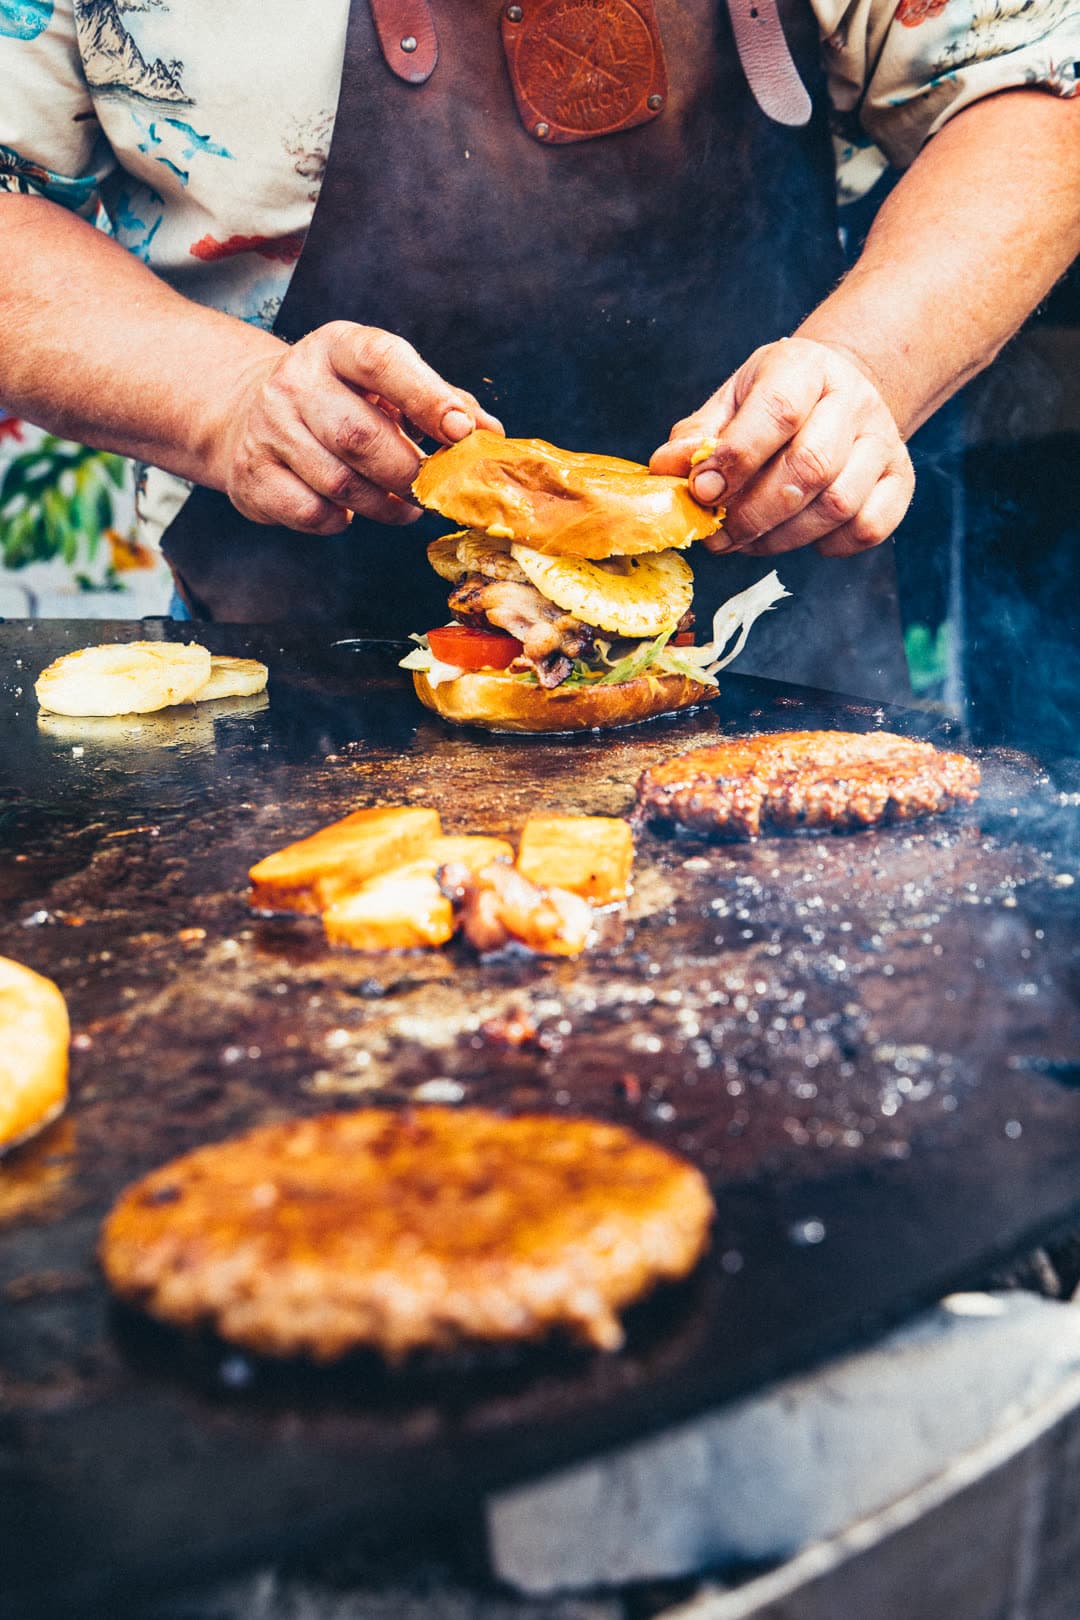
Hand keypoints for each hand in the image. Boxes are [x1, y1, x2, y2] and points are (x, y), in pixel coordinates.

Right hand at [214, 322, 502, 533]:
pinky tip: (351, 510)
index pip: (381, 361)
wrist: (250, 414)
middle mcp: (295, 381)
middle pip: (360, 436)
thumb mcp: (386, 385)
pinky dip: (343, 521)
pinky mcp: (253, 474)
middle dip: (408, 473)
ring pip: (340, 483)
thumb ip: (441, 402)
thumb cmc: (341, 400)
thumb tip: (491, 435)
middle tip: (432, 492)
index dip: (426, 397)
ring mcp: (268, 428)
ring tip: (405, 506)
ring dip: (385, 505)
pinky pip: (312, 512)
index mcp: (337, 347)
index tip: (460, 432)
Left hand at [650, 337, 913, 557]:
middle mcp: (853, 399)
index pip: (779, 413)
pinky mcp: (900, 479)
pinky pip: (867, 528)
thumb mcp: (730, 403)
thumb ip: (697, 437)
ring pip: (837, 505)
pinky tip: (797, 535)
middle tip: (719, 535)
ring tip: (749, 539)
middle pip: (810, 467)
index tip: (702, 493)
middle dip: (754, 513)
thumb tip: (667, 470)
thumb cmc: (772, 404)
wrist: (837, 392)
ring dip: (783, 536)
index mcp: (804, 368)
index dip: (737, 460)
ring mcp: (883, 440)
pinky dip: (828, 545)